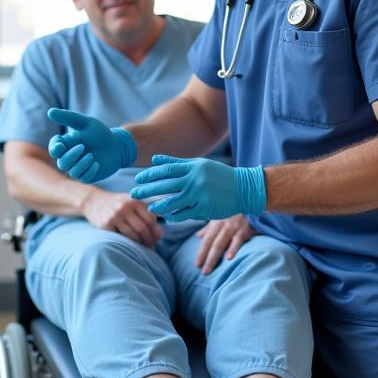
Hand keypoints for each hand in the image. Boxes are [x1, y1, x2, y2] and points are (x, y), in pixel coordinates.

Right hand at [47, 108, 135, 183]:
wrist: (117, 145)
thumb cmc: (99, 133)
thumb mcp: (86, 122)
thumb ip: (68, 118)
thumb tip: (50, 111)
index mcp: (66, 145)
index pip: (54, 149)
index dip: (54, 148)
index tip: (61, 144)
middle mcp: (69, 158)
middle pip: (61, 163)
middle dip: (71, 155)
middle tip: (83, 146)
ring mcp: (78, 168)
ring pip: (72, 172)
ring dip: (81, 163)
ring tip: (92, 155)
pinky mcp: (88, 176)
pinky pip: (84, 178)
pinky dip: (89, 171)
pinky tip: (97, 163)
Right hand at [81, 189, 164, 246]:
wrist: (94, 201)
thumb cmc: (118, 204)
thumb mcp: (132, 204)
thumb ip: (147, 215)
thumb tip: (160, 234)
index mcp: (134, 200)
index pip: (151, 219)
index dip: (155, 231)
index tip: (157, 238)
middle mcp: (125, 206)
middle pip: (142, 228)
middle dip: (149, 239)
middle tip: (151, 246)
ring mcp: (114, 215)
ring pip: (132, 235)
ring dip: (139, 244)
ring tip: (142, 247)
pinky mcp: (106, 224)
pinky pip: (120, 237)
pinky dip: (127, 243)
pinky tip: (129, 244)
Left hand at [130, 155, 266, 222]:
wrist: (243, 188)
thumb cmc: (218, 175)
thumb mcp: (199, 165)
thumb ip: (176, 163)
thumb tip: (154, 159)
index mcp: (193, 167)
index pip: (166, 170)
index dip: (150, 175)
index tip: (138, 179)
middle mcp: (195, 180)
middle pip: (165, 185)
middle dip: (147, 189)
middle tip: (133, 193)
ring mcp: (200, 195)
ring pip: (173, 202)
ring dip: (159, 206)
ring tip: (150, 208)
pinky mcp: (205, 209)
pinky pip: (184, 214)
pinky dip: (174, 216)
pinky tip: (167, 217)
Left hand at [195, 215, 255, 274]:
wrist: (253, 200)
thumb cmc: (235, 210)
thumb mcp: (220, 215)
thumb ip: (209, 227)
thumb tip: (198, 236)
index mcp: (216, 222)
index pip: (206, 240)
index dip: (201, 252)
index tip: (196, 265)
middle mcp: (223, 224)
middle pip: (212, 244)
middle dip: (206, 258)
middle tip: (203, 272)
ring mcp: (234, 227)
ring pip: (221, 243)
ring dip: (214, 257)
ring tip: (209, 269)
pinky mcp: (246, 228)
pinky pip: (238, 240)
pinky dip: (233, 249)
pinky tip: (228, 258)